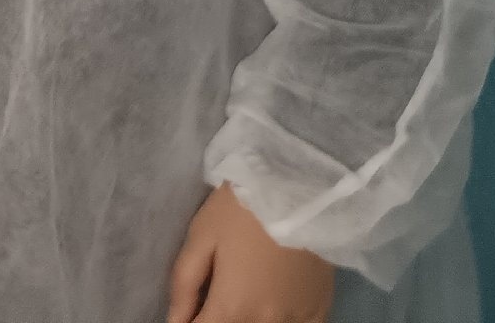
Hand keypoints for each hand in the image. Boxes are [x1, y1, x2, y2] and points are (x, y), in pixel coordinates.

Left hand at [168, 184, 335, 322]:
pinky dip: (282, 321)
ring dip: (249, 318)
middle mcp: (265, 322)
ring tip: (245, 292)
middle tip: (218, 293)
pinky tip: (274, 304)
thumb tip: (174, 320)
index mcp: (232, 307)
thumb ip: (185, 284)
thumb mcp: (200, 236)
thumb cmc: (241, 208)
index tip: (190, 311)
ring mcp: (296, 319)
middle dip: (221, 317)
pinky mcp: (320, 310)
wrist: (299, 187)